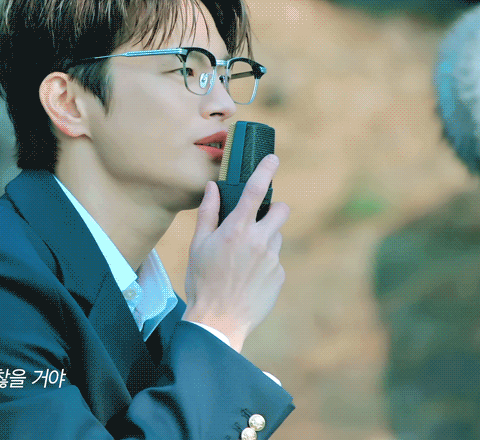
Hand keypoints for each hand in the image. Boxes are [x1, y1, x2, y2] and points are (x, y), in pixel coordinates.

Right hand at [182, 154, 289, 352]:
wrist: (218, 322)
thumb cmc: (202, 281)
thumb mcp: (198, 245)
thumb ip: (208, 213)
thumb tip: (212, 188)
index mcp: (237, 229)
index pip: (255, 190)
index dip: (265, 170)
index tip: (273, 158)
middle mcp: (259, 241)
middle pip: (281, 210)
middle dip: (273, 210)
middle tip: (257, 221)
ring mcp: (273, 259)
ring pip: (276, 237)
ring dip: (265, 240)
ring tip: (244, 260)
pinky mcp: (279, 276)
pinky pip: (276, 261)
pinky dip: (265, 263)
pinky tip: (248, 277)